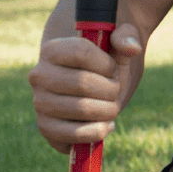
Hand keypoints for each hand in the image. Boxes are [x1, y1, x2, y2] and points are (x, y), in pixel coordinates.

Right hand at [28, 24, 142, 153]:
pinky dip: (97, 131)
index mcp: (52, 49)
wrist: (94, 90)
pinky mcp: (46, 128)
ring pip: (82, 108)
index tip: (112, 68)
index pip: (81, 52)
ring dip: (108, 109)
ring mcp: (40, 103)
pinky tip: (106, 125)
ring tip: (111, 105)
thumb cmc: (105, 64)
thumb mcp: (118, 44)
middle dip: (111, 88)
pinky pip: (72, 134)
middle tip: (115, 89)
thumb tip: (132, 47)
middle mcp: (39, 75)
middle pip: (83, 82)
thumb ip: (127, 37)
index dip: (106, 63)